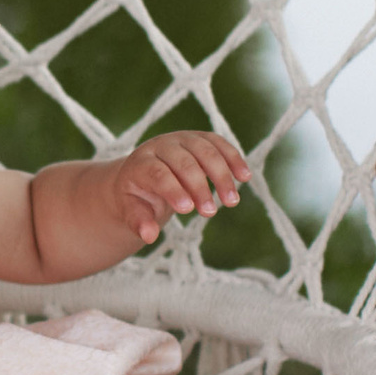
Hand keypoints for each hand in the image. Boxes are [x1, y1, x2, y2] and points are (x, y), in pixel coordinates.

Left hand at [111, 131, 249, 242]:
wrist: (143, 172)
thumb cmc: (137, 195)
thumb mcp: (130, 210)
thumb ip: (138, 222)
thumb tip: (149, 236)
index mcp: (141, 162)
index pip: (158, 173)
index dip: (173, 190)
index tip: (188, 210)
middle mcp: (161, 145)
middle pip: (184, 162)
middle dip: (199, 187)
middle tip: (210, 213)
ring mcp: (182, 139)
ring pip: (205, 150)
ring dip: (222, 175)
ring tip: (232, 202)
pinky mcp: (199, 138)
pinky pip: (219, 144)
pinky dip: (234, 159)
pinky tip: (245, 177)